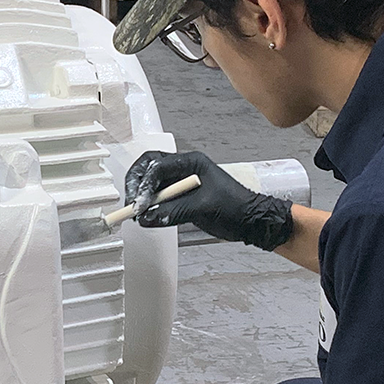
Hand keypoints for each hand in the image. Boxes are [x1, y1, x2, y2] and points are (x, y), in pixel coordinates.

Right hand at [124, 151, 294, 251]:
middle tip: (131, 204)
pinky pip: (159, 198)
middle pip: (149, 169)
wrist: (252, 221)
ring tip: (137, 213)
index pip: (158, 166)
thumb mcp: (203, 208)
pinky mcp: (181, 197)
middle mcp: (183, 169)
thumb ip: (172, 211)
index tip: (139, 204)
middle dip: (137, 185)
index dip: (145, 184)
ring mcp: (181, 183)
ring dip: (141, 197)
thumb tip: (146, 217)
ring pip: (152, 184)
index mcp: (191, 162)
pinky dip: (150, 207)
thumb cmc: (236, 208)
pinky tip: (147, 217)